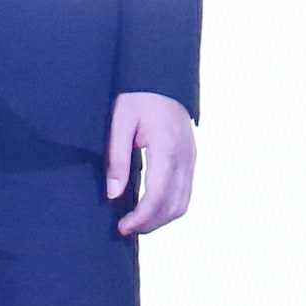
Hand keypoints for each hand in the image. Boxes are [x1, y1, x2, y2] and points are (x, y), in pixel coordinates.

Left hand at [107, 91, 196, 234]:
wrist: (161, 77)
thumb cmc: (136, 97)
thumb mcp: (119, 122)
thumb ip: (117, 158)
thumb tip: (114, 195)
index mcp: (167, 147)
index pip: (157, 195)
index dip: (141, 217)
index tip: (122, 227)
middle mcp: (185, 156)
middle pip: (173, 205)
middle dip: (150, 224)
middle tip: (126, 229)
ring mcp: (191, 158)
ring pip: (183, 203)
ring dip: (161, 219)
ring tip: (136, 223)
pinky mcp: (191, 158)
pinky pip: (185, 192)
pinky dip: (169, 207)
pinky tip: (150, 208)